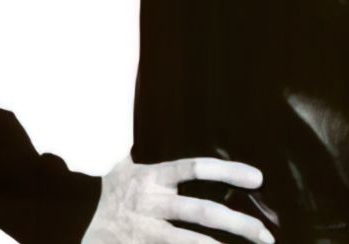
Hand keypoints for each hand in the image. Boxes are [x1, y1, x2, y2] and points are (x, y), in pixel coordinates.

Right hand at [81, 154, 274, 243]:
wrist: (82, 232)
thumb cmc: (111, 196)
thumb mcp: (123, 166)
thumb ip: (140, 146)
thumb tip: (141, 116)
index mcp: (154, 177)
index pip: (196, 168)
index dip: (228, 171)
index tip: (257, 178)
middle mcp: (153, 204)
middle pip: (203, 212)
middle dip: (239, 224)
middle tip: (266, 234)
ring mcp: (148, 231)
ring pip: (193, 241)